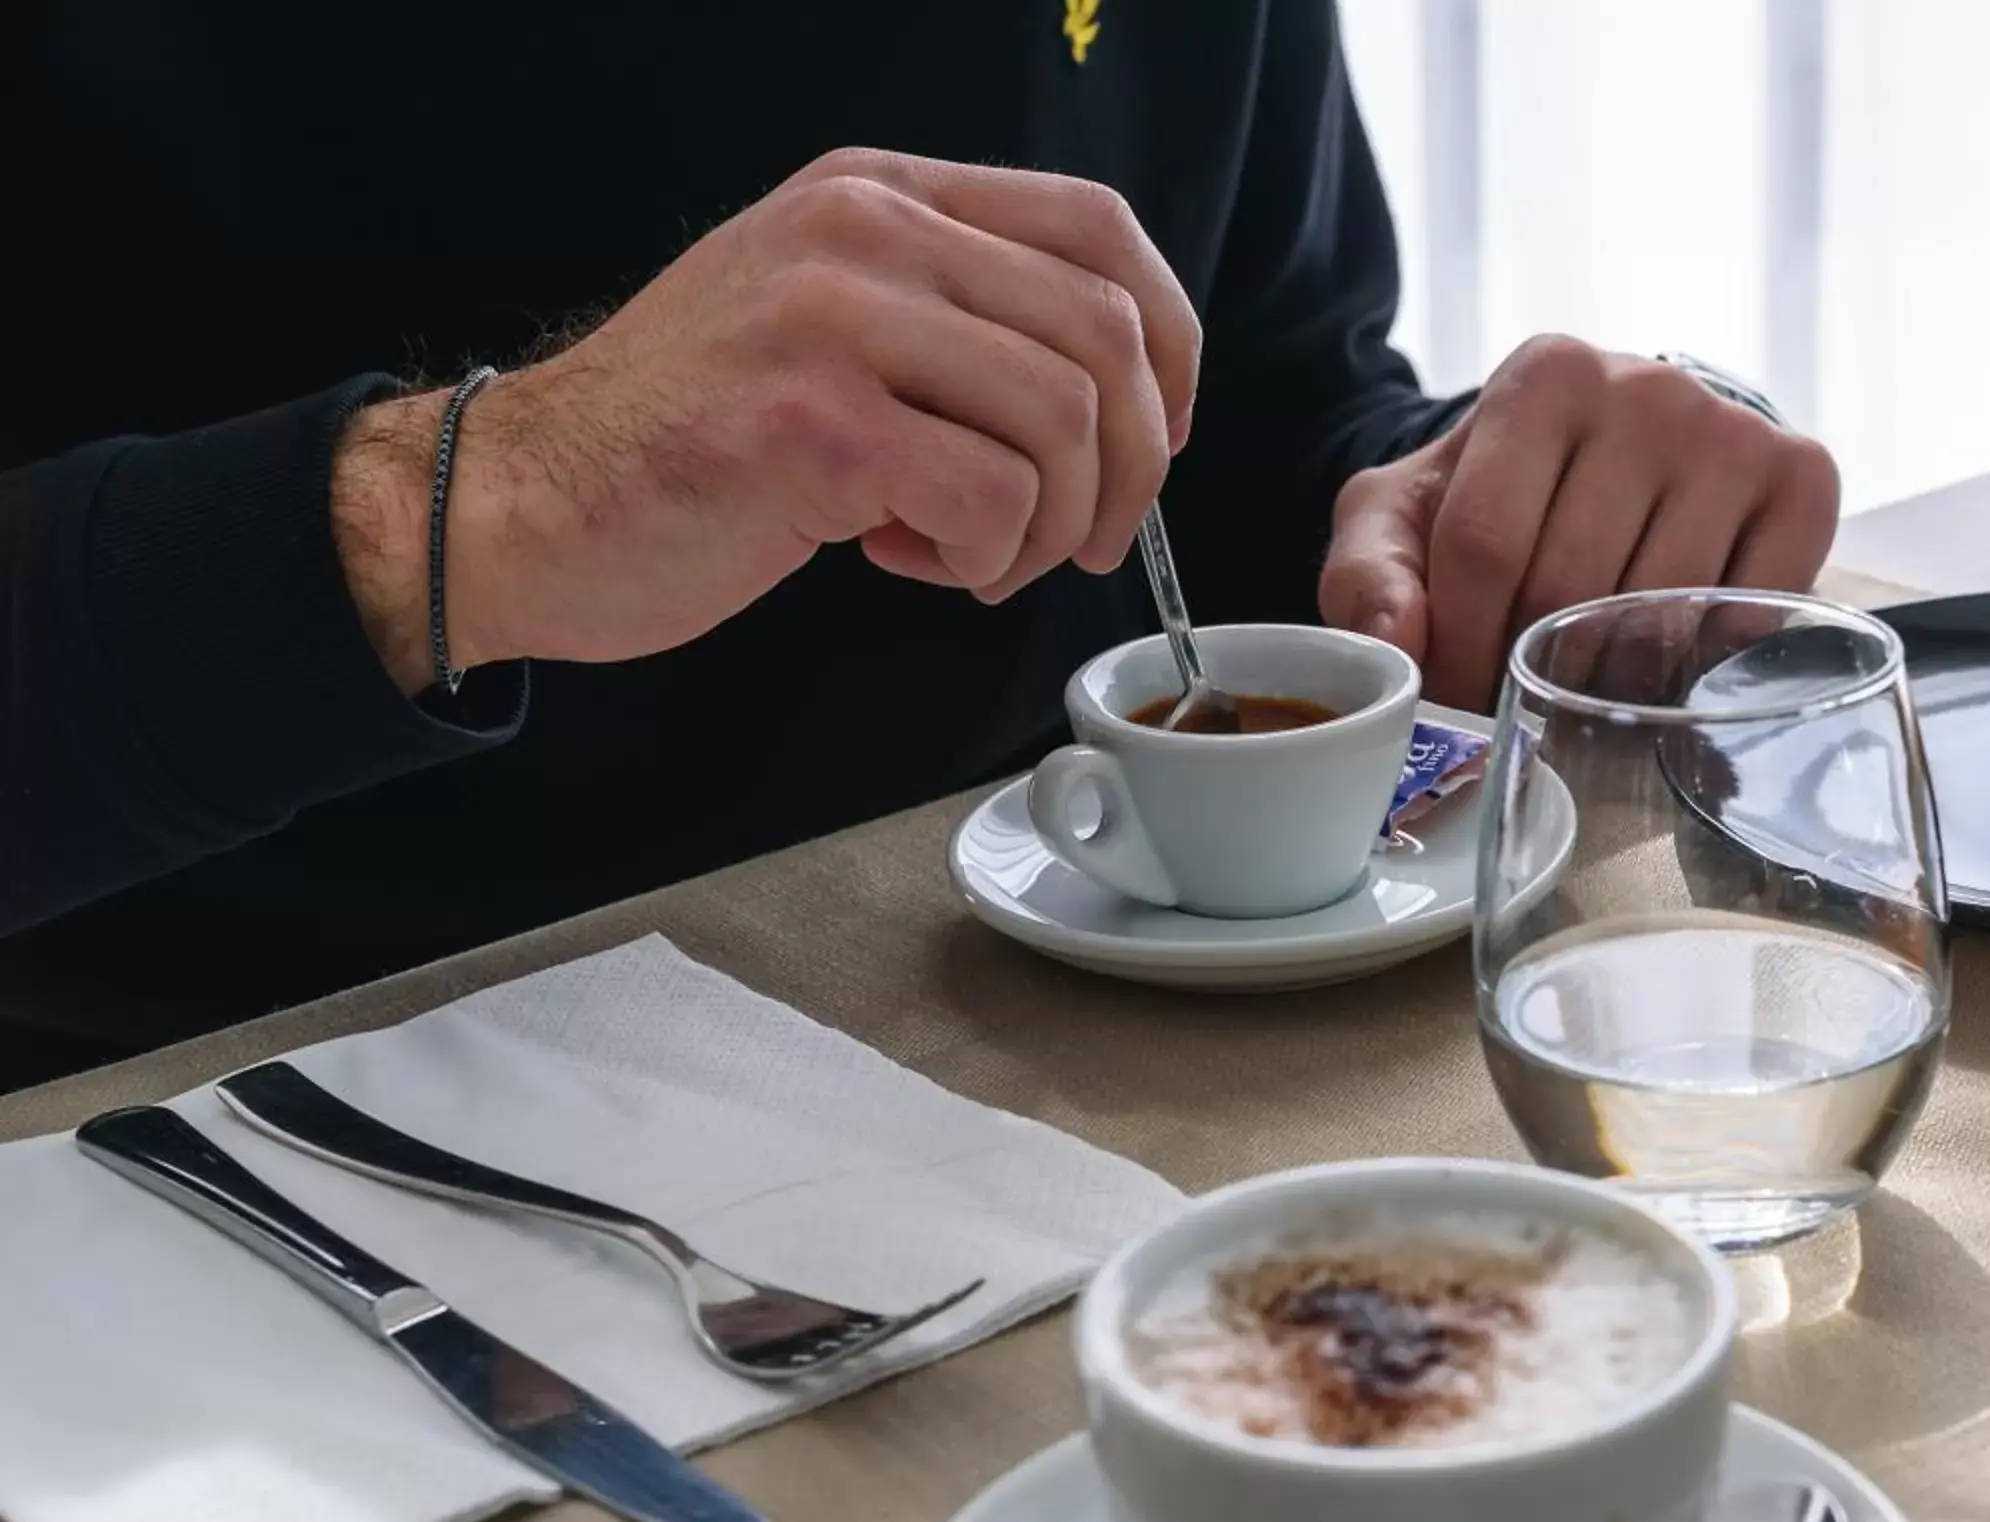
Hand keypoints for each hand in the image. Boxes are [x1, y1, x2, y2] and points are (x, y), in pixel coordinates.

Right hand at [330, 147, 1201, 693]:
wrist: (524, 502)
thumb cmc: (693, 441)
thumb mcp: (828, 322)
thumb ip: (951, 317)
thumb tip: (1117, 391)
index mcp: (881, 194)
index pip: (1099, 228)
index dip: (1168, 343)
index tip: (1155, 434)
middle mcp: (864, 232)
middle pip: (1106, 332)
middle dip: (1129, 466)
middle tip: (1084, 539)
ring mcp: (835, 320)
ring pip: (1063, 420)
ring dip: (1050, 524)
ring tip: (976, 557)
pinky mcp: (814, 425)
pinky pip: (994, 499)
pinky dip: (986, 557)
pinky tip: (912, 562)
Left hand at [1316, 337, 1839, 708]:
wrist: (1612, 454)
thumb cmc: (1503, 495)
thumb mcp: (1404, 517)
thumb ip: (1369, 577)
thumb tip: (1394, 650)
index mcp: (1546, 375)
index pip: (1486, 543)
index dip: (1460, 644)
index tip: (1455, 690)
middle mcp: (1650, 388)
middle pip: (1572, 587)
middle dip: (1529, 666)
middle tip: (1520, 690)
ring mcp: (1734, 431)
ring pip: (1658, 615)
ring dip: (1612, 677)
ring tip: (1585, 674)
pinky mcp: (1803, 478)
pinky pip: (1751, 610)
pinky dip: (1707, 656)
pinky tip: (1671, 643)